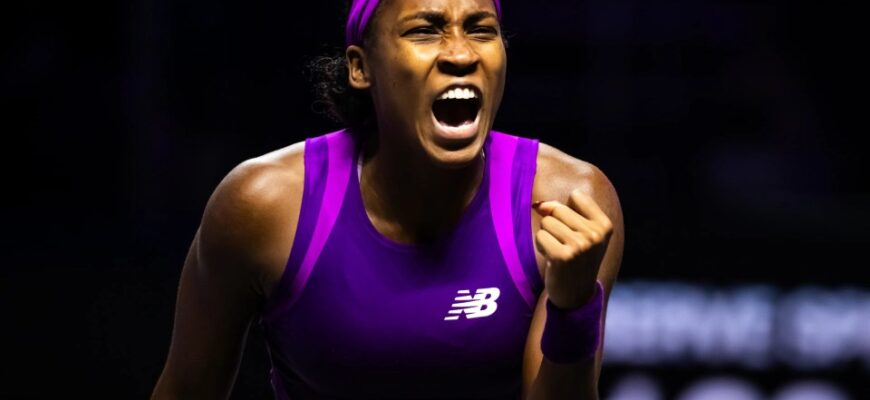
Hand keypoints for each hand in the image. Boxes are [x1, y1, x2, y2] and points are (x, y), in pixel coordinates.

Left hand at [533, 188, 612, 309]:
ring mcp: (580, 246)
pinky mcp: (563, 256)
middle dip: (554, 224)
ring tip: (559, 252)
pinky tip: (552, 259)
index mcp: (605, 225)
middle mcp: (596, 235)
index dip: (567, 210)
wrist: (576, 295)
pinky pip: (540, 236)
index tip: (574, 230)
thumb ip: (562, 210)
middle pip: (558, 209)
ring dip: (547, 236)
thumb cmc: (576, 259)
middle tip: (565, 244)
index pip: (576, 196)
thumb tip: (539, 205)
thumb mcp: (580, 232)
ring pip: (547, 222)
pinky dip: (541, 246)